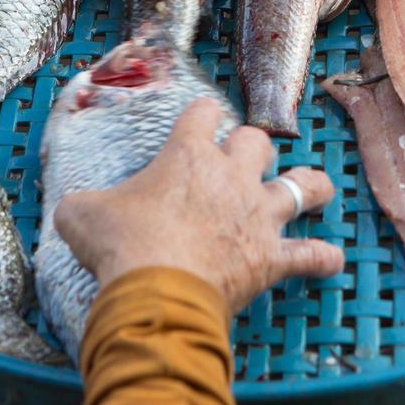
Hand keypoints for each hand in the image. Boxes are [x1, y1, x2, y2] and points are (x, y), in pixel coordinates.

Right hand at [55, 99, 343, 312]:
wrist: (156, 290)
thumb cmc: (120, 246)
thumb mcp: (81, 214)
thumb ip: (83, 203)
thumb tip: (72, 209)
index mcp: (187, 155)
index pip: (203, 113)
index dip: (203, 115)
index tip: (201, 121)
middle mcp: (230, 177)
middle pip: (257, 143)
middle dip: (252, 148)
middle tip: (242, 161)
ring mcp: (257, 216)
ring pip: (301, 187)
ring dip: (310, 187)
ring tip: (315, 189)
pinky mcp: (270, 257)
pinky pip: (310, 255)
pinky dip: (322, 258)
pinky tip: (332, 260)